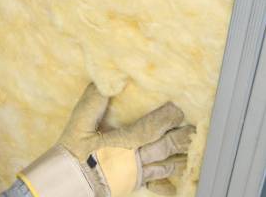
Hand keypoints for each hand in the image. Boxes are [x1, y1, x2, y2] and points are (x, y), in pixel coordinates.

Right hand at [19, 84, 194, 196]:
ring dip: (183, 157)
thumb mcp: (78, 124)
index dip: (167, 118)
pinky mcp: (134, 184)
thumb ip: (93, 102)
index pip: (151, 128)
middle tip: (196, 128)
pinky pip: (158, 186)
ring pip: (167, 166)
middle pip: (166, 147)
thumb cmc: (74, 152)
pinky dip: (170, 184)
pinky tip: (179, 181)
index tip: (178, 109)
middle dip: (182, 137)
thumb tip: (106, 80)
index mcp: (122, 142)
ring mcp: (136, 174)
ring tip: (194, 148)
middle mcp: (134, 159)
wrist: (69, 181)